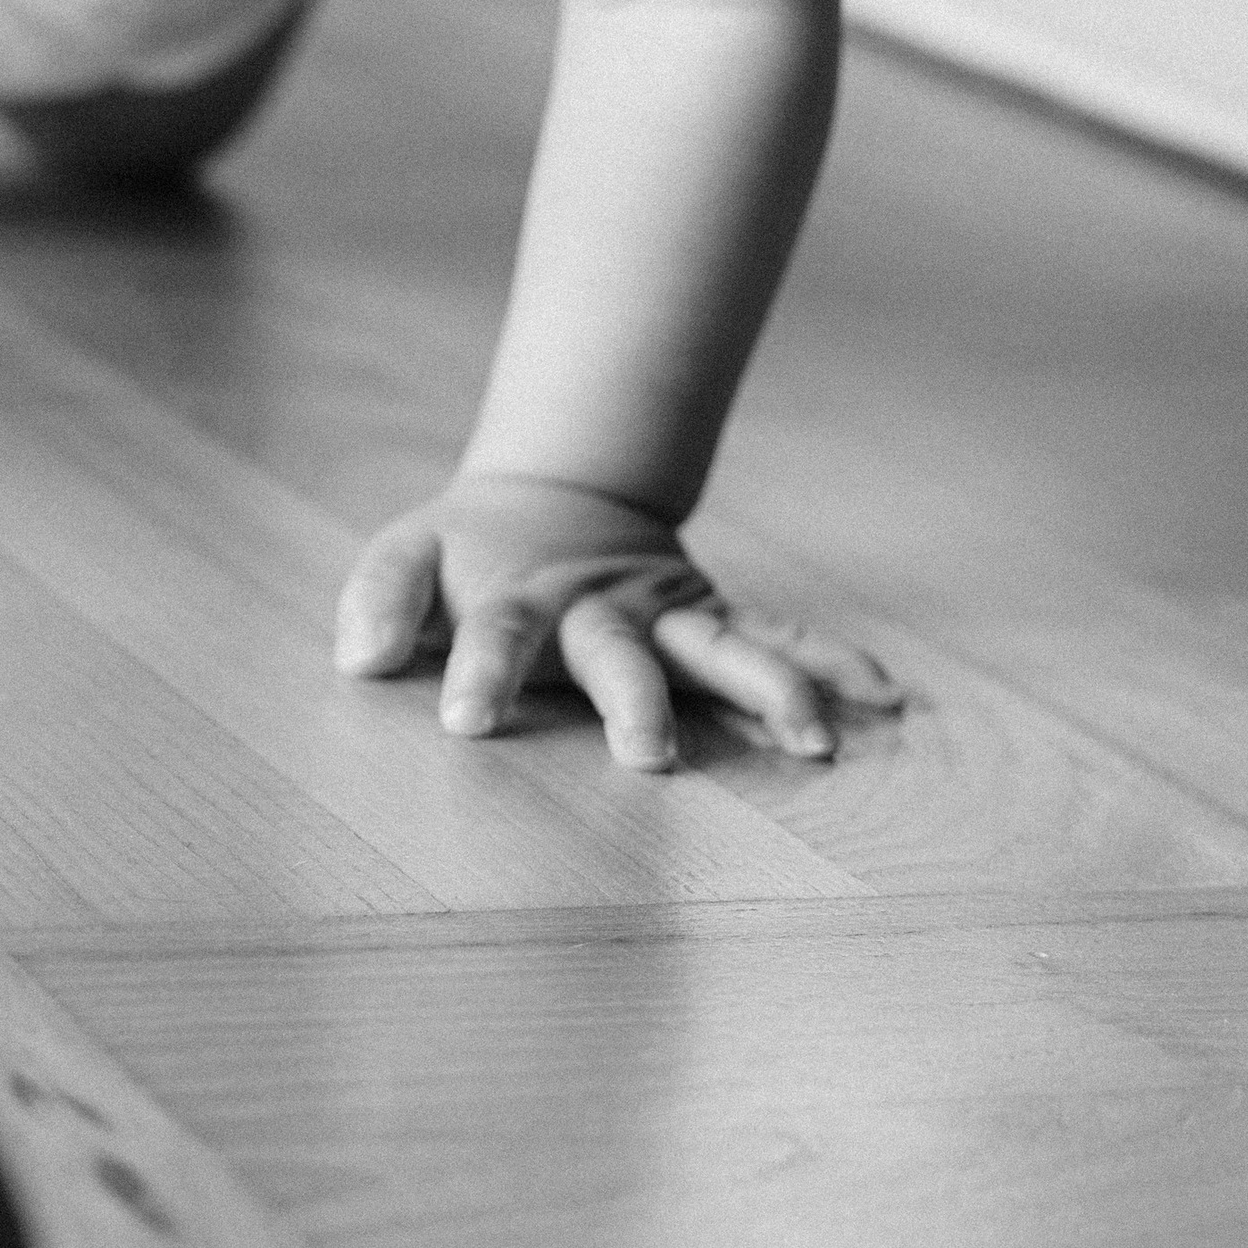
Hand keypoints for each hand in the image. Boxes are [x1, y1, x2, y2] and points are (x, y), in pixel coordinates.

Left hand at [332, 471, 902, 770]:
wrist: (552, 492)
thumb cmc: (468, 550)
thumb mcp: (408, 555)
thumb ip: (379, 599)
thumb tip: (359, 657)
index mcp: (520, 597)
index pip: (495, 633)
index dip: (480, 673)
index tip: (464, 720)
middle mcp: (602, 609)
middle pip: (616, 653)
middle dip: (632, 701)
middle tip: (648, 756)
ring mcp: (664, 615)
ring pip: (718, 649)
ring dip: (764, 690)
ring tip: (811, 740)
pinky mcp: (709, 622)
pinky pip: (778, 640)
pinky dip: (833, 665)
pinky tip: (887, 699)